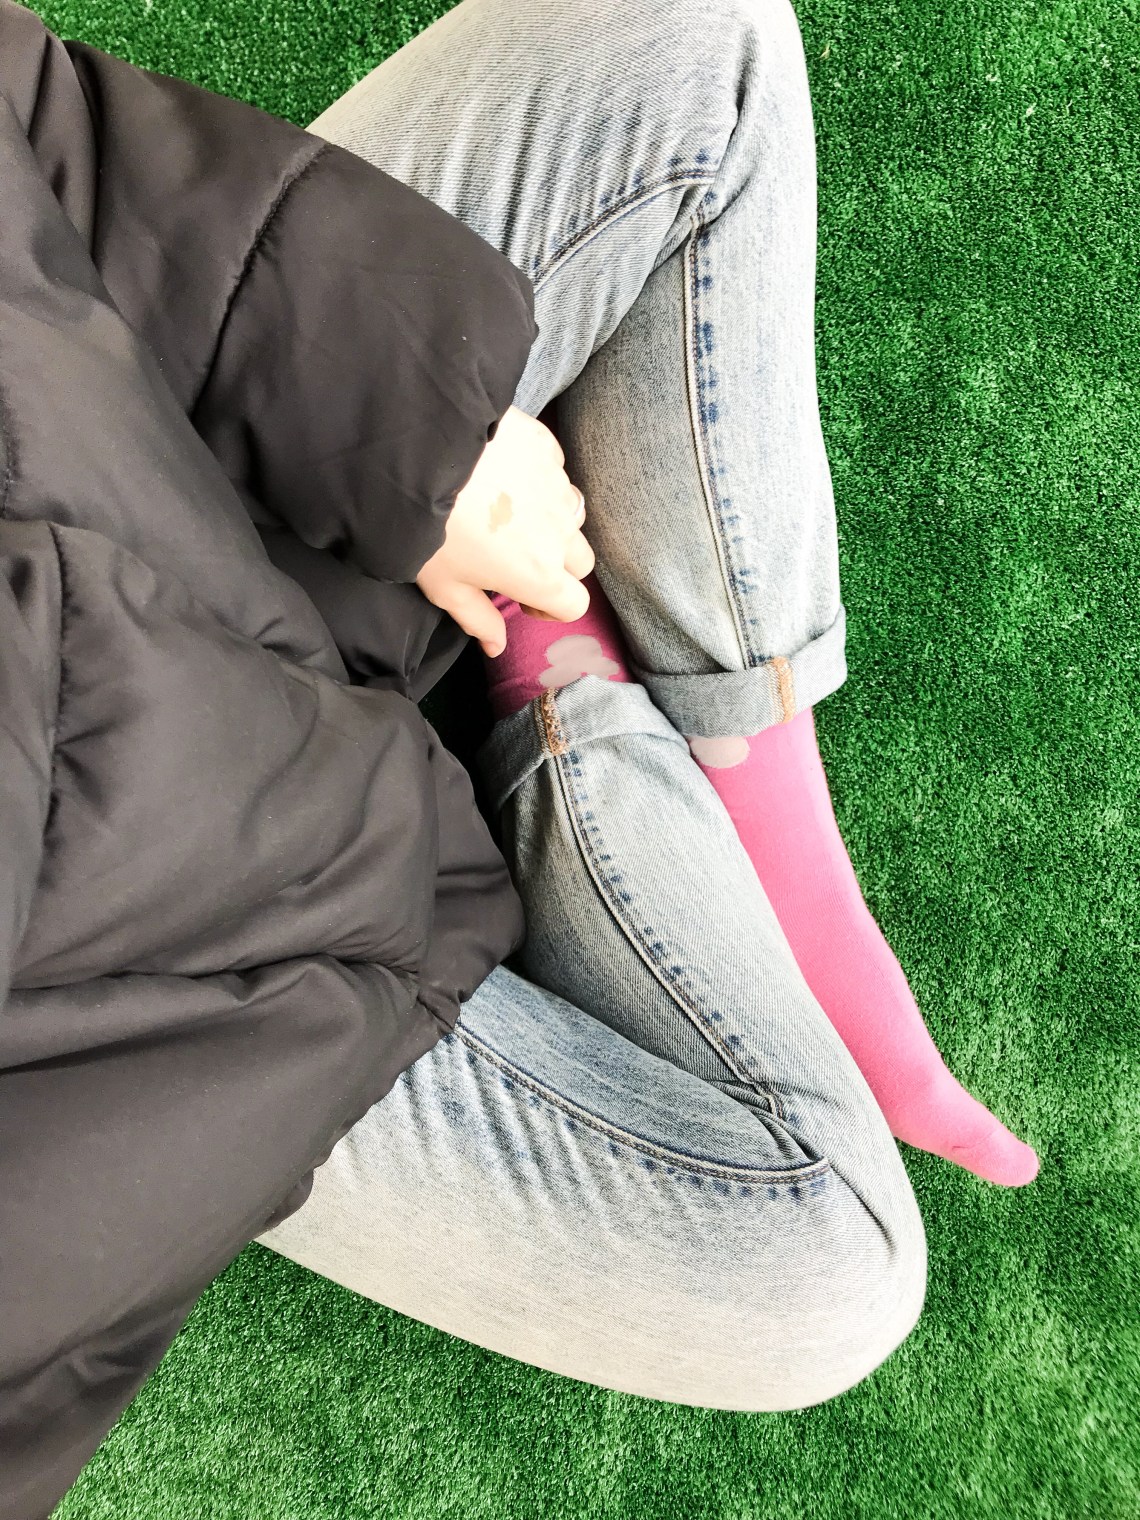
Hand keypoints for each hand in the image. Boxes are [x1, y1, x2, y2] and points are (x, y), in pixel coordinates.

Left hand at [415, 405, 594, 655]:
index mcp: (539, 575)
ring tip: (511, 516)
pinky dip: (538, 480)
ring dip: (551, 522)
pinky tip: (505, 476)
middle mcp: (560, 533)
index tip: (526, 599)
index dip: (552, 608)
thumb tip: (497, 648)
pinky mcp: (547, 448)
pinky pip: (555, 471)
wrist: (419, 455)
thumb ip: (478, 620)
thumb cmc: (429, 529)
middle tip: (518, 558)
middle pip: (582, 562)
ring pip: (572, 515)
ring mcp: (558, 487)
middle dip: (559, 566)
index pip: (576, 605)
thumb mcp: (445, 587)